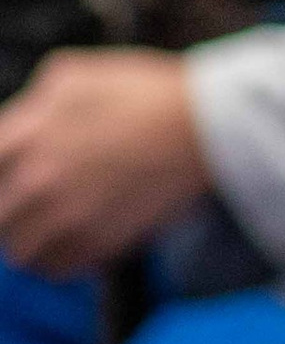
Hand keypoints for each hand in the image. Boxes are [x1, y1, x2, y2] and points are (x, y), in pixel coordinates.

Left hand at [0, 50, 212, 273]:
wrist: (205, 127)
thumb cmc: (147, 93)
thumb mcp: (75, 74)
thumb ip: (35, 101)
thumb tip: (24, 119)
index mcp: (24, 135)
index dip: (3, 176)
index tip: (14, 182)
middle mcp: (34, 179)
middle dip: (11, 211)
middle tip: (34, 208)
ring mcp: (63, 215)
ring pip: (19, 250)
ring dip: (32, 242)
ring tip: (54, 232)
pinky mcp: (95, 243)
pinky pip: (55, 269)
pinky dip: (60, 262)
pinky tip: (78, 245)